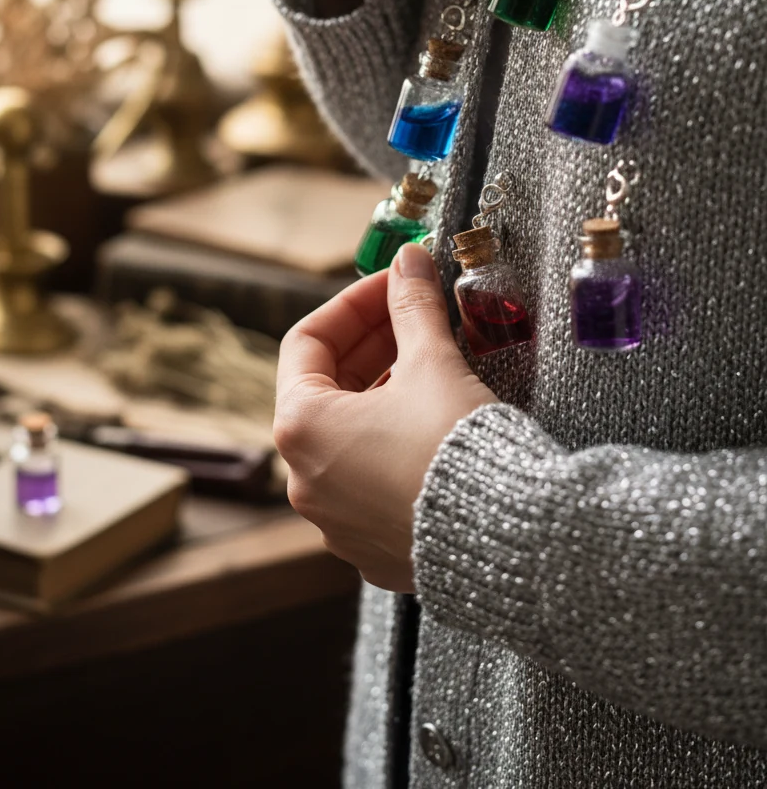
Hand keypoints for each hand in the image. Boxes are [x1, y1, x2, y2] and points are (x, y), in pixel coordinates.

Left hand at [274, 241, 496, 590]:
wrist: (505, 535)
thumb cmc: (456, 448)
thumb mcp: (432, 361)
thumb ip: (412, 304)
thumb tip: (409, 260)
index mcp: (301, 427)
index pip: (306, 342)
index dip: (352, 305)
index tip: (391, 285)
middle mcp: (304, 479)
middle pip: (324, 390)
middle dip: (371, 346)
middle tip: (413, 317)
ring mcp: (334, 520)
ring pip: (347, 437)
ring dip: (382, 394)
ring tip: (429, 365)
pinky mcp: (371, 546)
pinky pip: (369, 481)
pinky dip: (391, 444)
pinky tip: (432, 424)